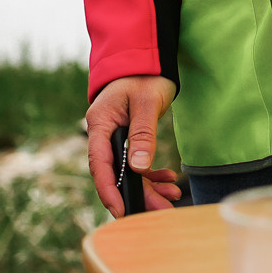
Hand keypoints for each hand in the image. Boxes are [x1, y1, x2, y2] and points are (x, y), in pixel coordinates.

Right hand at [84, 75, 181, 215]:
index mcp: (100, 124)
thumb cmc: (145, 76)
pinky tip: (169, 180)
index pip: (100, 164)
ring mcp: (116, 138)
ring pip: (130, 172)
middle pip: (118, 173)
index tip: (121, 210)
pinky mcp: (129, 139)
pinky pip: (139, 163)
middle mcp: (104, 134)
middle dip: (138, 194)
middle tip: (160, 212)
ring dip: (150, 187)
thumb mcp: (145, 103)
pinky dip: (153, 174)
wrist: (149, 60)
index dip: (109, 190)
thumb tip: (140, 168)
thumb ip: (142, 135)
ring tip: (172, 198)